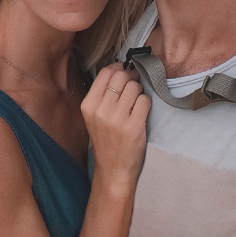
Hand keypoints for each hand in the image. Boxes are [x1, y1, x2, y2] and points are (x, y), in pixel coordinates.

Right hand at [81, 63, 150, 187]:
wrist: (113, 169)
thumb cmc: (106, 139)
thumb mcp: (95, 116)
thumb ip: (104, 93)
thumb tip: (123, 67)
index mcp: (88, 105)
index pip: (106, 72)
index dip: (120, 67)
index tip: (126, 70)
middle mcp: (101, 110)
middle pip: (122, 76)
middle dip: (132, 77)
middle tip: (134, 86)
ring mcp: (117, 119)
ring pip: (135, 87)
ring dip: (139, 92)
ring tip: (136, 104)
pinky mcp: (133, 127)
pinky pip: (145, 101)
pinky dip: (146, 104)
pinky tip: (141, 113)